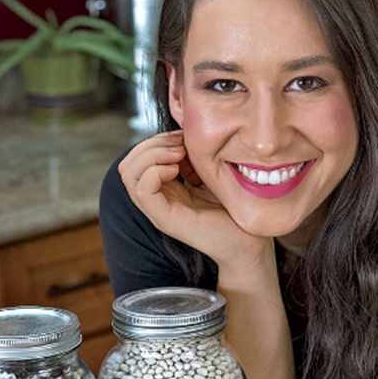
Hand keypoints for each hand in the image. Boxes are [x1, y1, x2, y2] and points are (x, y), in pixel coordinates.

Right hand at [118, 130, 273, 273]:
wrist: (249, 244)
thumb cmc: (234, 210)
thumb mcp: (210, 175)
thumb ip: (193, 158)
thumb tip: (181, 134)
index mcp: (166, 189)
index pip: (137, 158)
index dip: (156, 140)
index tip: (183, 136)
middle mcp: (158, 200)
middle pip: (128, 164)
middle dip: (151, 144)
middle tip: (180, 144)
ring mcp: (159, 211)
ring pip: (129, 175)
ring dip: (151, 155)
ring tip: (178, 155)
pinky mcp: (167, 220)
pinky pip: (143, 192)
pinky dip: (155, 172)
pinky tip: (177, 170)